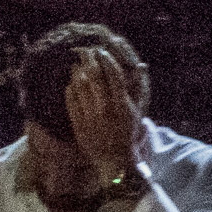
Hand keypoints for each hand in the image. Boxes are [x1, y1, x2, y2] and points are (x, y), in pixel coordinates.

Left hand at [63, 44, 144, 183]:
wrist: (115, 160)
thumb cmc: (128, 132)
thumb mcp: (137, 110)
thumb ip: (138, 87)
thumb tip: (141, 66)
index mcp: (122, 104)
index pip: (113, 76)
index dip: (106, 61)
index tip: (100, 51)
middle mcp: (106, 109)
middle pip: (95, 78)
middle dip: (89, 62)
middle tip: (84, 51)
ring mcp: (91, 117)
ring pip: (81, 89)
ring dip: (77, 74)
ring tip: (76, 64)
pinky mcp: (79, 126)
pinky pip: (72, 104)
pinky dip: (70, 91)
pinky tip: (70, 84)